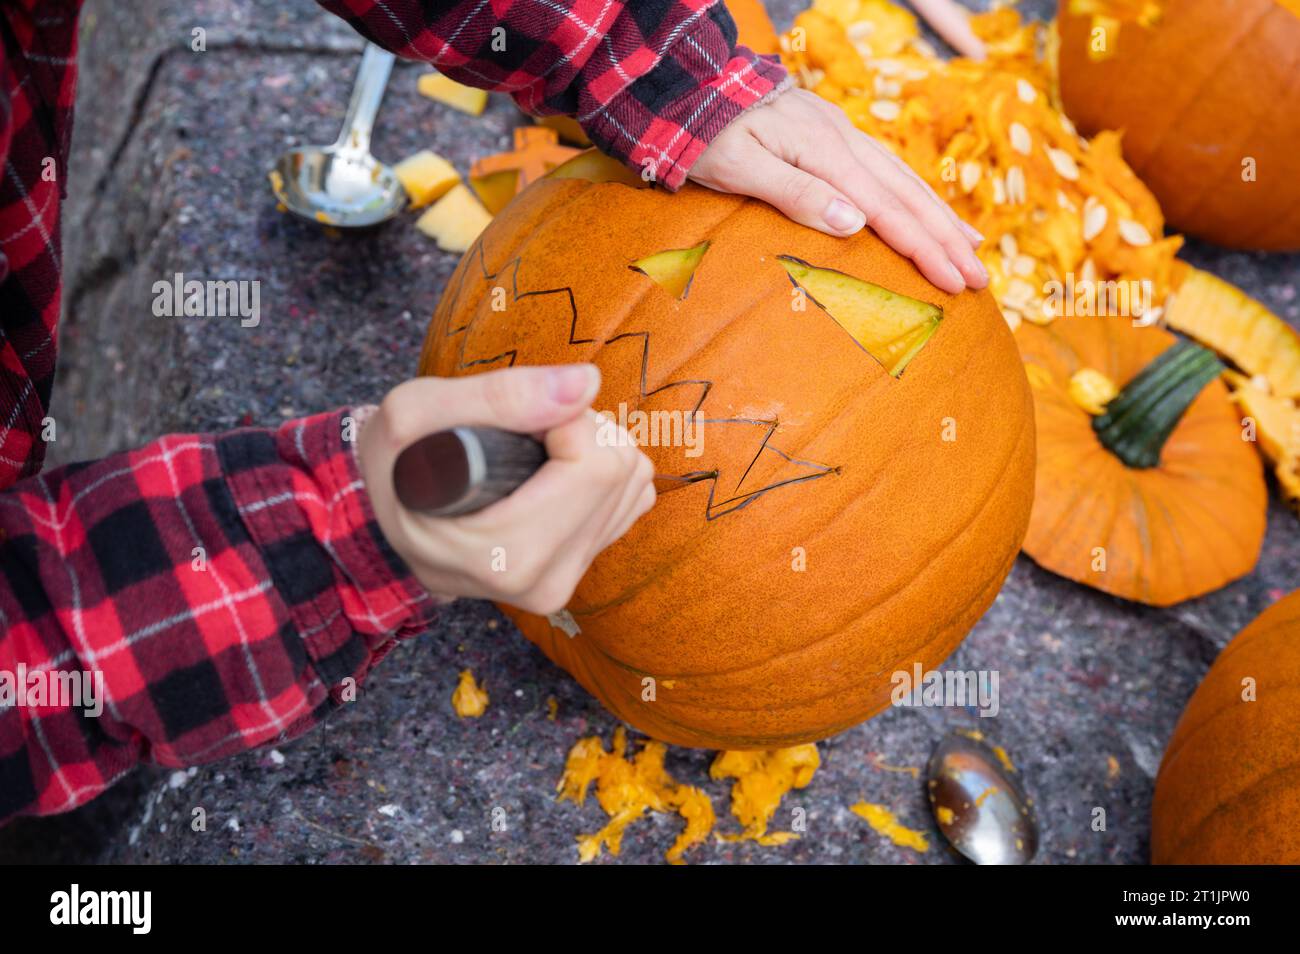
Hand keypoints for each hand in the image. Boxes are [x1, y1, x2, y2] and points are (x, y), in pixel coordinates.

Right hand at [358, 366, 654, 614]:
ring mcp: (566, 583)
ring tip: (530, 457)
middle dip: (580, 430)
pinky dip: (598, 472)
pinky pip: (631, 497)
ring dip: (591, 449)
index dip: (561, 418)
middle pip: (622, 468)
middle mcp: (545, 581)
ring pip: (634, 480)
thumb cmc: (394, 469)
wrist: (381, 524)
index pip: (596, 462)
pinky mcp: (582, 570)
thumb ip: (501, 395)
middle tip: (522, 435)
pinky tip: (549, 475)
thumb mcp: (416, 414)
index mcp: (507, 554)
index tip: (515, 422)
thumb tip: (586, 382)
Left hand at [688, 87, 987, 294]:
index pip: (887, 211)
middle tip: (980, 281)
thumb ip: (795, 194)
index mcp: (825, 154)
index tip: (955, 282)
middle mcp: (844, 141)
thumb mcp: (739, 168)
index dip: (925, 250)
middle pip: (908, 197)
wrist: (692, 86)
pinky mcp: (832, 133)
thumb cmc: (706, 135)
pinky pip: (887, 168)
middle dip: (947, 241)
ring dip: (941, 216)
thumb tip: (855, 223)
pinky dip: (916, 191)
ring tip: (973, 247)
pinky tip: (927, 207)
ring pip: (904, 179)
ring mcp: (841, 134)